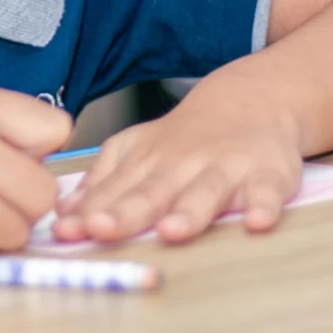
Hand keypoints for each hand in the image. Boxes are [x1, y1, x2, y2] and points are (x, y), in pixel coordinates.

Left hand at [51, 96, 302, 245]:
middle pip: (152, 192)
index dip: (90, 210)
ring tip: (172, 232)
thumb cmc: (187, 139)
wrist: (251, 100)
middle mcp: (183, 164)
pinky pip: (267, 193)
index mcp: (148, 162)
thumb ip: (104, 182)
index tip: (66, 230)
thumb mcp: (138, 151)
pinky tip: (257, 223)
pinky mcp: (267, 175)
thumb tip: (65, 215)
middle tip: (100, 228)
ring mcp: (226, 169)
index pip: (115, 190)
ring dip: (189, 213)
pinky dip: (263, 207)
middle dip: (126, 212)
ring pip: (206, 192)